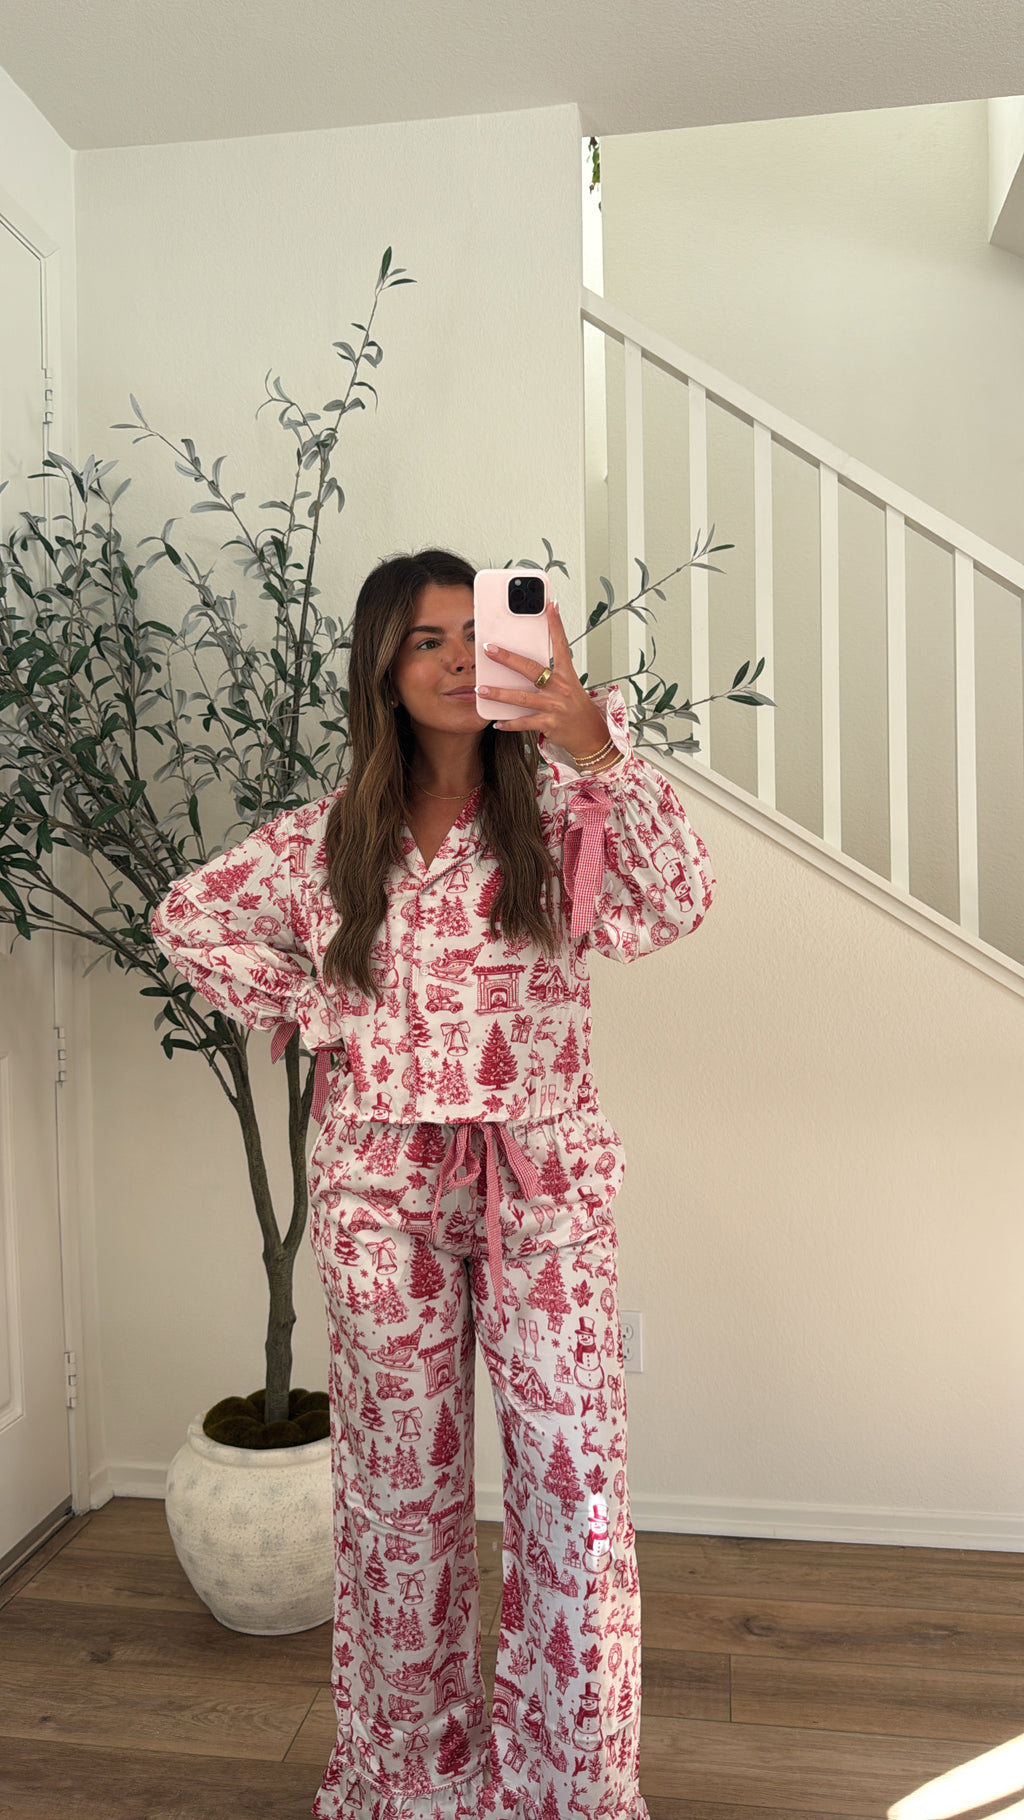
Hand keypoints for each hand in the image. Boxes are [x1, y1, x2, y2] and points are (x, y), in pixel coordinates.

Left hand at [476, 597, 609, 758]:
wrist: (593, 737)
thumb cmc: (579, 711)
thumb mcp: (570, 687)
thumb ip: (551, 675)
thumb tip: (526, 665)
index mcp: (567, 675)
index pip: (561, 644)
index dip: (556, 624)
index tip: (550, 606)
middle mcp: (561, 688)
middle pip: (531, 668)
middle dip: (507, 658)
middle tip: (489, 649)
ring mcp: (554, 706)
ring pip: (521, 697)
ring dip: (498, 693)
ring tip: (481, 688)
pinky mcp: (549, 724)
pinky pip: (524, 722)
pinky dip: (509, 723)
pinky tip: (497, 722)